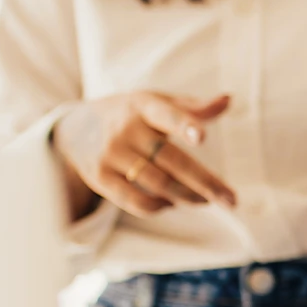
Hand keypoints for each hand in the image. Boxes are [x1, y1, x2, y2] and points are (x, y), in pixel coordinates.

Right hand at [52, 91, 236, 220]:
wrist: (75, 128)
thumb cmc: (132, 114)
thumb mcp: (157, 102)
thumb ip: (193, 107)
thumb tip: (228, 99)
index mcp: (144, 106)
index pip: (166, 114)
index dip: (184, 125)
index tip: (203, 137)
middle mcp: (126, 128)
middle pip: (172, 160)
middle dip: (205, 183)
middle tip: (231, 200)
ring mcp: (110, 153)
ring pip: (158, 183)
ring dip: (187, 196)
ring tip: (206, 200)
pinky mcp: (99, 177)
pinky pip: (135, 201)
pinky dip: (159, 206)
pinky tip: (173, 203)